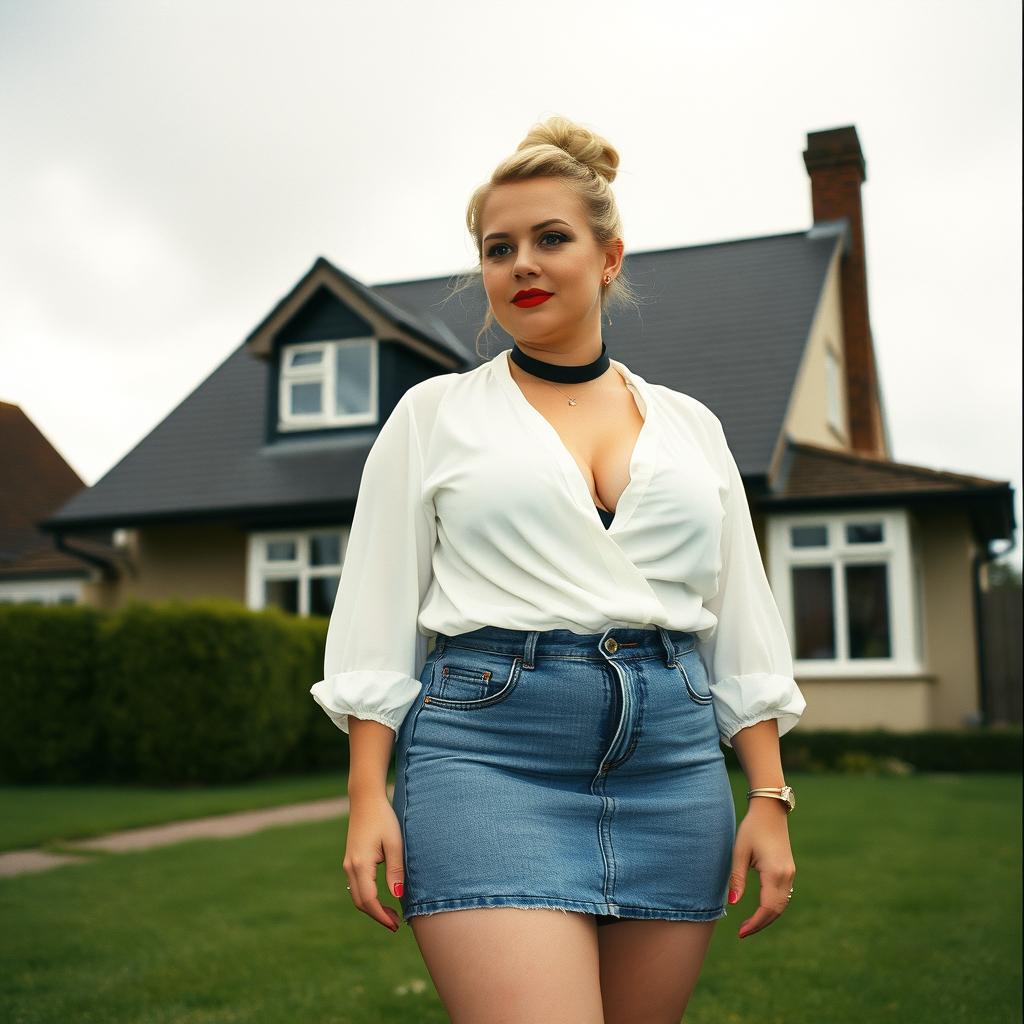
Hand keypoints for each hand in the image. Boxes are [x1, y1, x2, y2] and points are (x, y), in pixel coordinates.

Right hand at [343, 792, 405, 932]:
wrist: (366, 800)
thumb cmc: (383, 818)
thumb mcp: (395, 843)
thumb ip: (395, 870)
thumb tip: (397, 896)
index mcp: (360, 864)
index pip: (369, 900)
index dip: (381, 916)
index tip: (395, 925)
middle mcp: (350, 867)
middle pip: (360, 902)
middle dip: (377, 915)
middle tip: (395, 923)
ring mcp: (348, 863)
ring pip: (357, 895)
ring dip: (372, 907)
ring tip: (391, 913)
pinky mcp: (350, 860)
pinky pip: (356, 886)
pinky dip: (367, 897)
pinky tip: (381, 897)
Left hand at [727, 797, 795, 938]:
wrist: (770, 810)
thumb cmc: (751, 828)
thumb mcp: (739, 852)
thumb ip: (737, 878)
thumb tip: (733, 903)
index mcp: (774, 873)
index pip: (767, 908)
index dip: (755, 923)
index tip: (741, 933)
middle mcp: (786, 876)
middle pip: (776, 910)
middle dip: (761, 924)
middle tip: (743, 932)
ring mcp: (790, 873)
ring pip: (782, 905)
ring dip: (768, 917)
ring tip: (750, 924)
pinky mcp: (789, 870)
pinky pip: (783, 896)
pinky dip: (773, 907)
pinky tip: (761, 910)